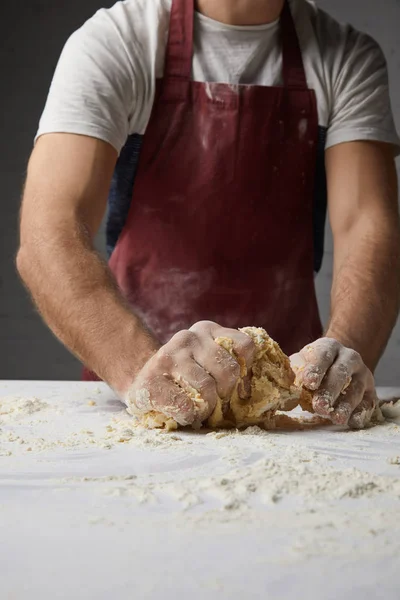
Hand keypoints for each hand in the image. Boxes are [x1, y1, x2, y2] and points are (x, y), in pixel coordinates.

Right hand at [124, 321, 255, 425]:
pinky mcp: (152, 379)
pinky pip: (187, 406)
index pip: (244, 345)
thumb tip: (260, 392)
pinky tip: (181, 411)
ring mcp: (169, 356)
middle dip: (226, 394)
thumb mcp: (207, 359)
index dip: (247, 371)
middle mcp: (188, 337)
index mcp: (207, 329)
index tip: (240, 388)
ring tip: (197, 407)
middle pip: (229, 371)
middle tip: (215, 401)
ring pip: (207, 389)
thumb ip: (230, 363)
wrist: (140, 381)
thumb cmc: (184, 376)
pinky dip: (189, 416)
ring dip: (206, 408)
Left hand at [290, 338, 377, 428]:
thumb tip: (283, 390)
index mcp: (328, 347)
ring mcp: (362, 374)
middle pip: (341, 372)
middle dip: (329, 390)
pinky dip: (361, 413)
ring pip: (356, 389)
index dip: (315, 368)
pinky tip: (352, 422)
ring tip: (335, 418)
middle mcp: (349, 357)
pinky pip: (368, 403)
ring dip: (345, 405)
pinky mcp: (371, 391)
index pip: (322, 355)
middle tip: (318, 406)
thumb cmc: (313, 366)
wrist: (337, 364)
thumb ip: (292, 374)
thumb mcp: (301, 363)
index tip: (308, 383)